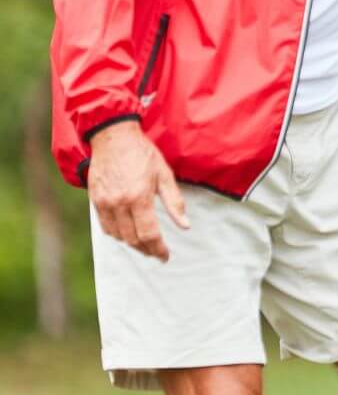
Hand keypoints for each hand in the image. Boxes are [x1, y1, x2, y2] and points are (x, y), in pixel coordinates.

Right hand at [88, 121, 188, 260]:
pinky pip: (105, 227)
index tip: (165, 256)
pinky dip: (117, 234)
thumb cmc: (143, 154)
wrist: (114, 138)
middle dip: (147, 250)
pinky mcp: (95, 201)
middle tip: (157, 253)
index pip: (149, 234)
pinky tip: (128, 233)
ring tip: (145, 245)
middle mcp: (120, 204)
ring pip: (118, 236)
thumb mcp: (164, 175)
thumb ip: (174, 202)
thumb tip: (185, 225)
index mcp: (140, 197)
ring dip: (132, 244)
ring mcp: (105, 203)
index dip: (158, 249)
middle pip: (133, 239)